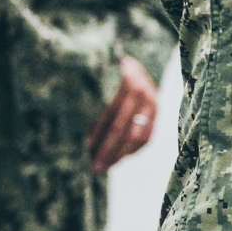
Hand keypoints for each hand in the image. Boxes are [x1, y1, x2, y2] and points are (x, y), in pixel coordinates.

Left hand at [87, 55, 158, 173]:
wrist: (130, 63)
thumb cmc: (106, 72)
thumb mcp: (98, 78)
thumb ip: (91, 98)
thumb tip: (73, 131)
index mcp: (127, 79)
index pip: (112, 113)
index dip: (98, 132)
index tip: (85, 147)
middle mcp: (144, 91)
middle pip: (125, 129)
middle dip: (108, 151)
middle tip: (94, 167)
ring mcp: (153, 103)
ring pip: (138, 137)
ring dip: (120, 155)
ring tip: (104, 167)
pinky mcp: (157, 113)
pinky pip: (146, 139)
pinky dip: (131, 151)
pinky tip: (117, 159)